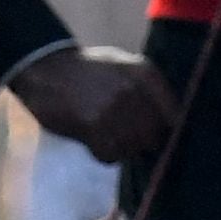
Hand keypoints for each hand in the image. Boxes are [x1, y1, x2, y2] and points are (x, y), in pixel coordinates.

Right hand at [11, 47, 176, 162]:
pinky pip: (109, 155)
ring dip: (121, 150)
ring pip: (132, 148)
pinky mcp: (92, 124)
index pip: (175, 116)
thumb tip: (174, 120)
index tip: (156, 138)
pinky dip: (103, 154)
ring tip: (106, 137)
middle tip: (124, 138)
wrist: (45, 67)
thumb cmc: (87, 68)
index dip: (166, 133)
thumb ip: (149, 87)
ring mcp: (114, 108)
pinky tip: (93, 141)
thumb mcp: (124, 64)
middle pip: (154, 137)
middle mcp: (134, 90)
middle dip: (141, 143)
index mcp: (146, 74)